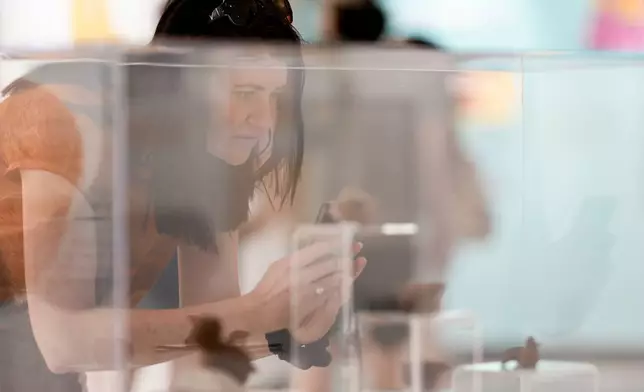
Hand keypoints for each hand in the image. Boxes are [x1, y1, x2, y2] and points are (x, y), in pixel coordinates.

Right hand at [249, 241, 365, 340]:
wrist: (259, 311)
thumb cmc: (268, 287)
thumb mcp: (279, 266)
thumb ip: (297, 258)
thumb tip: (315, 250)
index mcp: (292, 261)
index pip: (318, 249)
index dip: (335, 244)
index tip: (346, 240)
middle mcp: (300, 273)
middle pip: (330, 263)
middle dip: (346, 257)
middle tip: (357, 250)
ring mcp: (307, 289)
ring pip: (333, 278)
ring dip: (347, 271)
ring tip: (357, 264)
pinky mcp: (311, 304)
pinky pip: (330, 294)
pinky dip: (341, 288)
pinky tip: (349, 283)